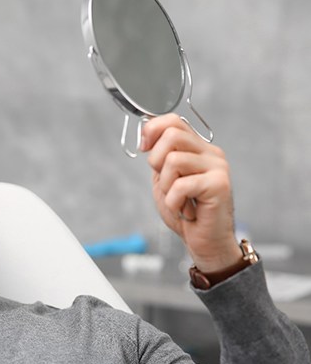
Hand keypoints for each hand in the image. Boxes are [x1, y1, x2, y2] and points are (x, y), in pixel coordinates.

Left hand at [140, 114, 241, 271]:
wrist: (204, 242)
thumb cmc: (186, 212)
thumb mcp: (165, 180)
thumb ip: (160, 158)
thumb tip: (147, 137)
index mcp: (198, 149)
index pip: (173, 121)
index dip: (152, 130)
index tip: (144, 148)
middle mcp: (211, 154)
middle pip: (172, 135)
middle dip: (156, 160)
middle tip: (166, 183)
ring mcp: (217, 168)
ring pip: (173, 160)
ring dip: (166, 186)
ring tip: (178, 200)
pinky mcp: (219, 184)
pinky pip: (181, 185)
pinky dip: (174, 202)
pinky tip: (185, 210)